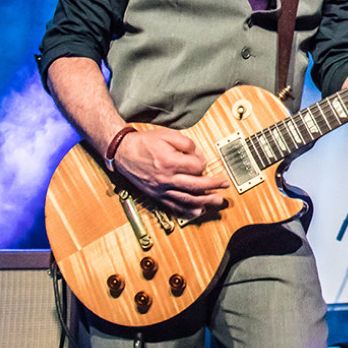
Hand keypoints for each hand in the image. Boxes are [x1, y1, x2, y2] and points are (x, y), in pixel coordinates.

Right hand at [111, 127, 228, 217]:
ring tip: (217, 201)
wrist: (122, 152)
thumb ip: (186, 143)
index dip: (203, 162)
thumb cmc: (144, 143)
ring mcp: (160, 189)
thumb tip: (199, 155)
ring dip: (204, 201)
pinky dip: (186, 210)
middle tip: (225, 185)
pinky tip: (197, 211)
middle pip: (195, 185)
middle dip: (213, 185)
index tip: (202, 160)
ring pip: (186, 199)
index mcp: (169, 162)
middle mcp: (165, 178)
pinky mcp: (156, 195)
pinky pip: (173, 206)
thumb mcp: (167, 135)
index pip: (196, 167)